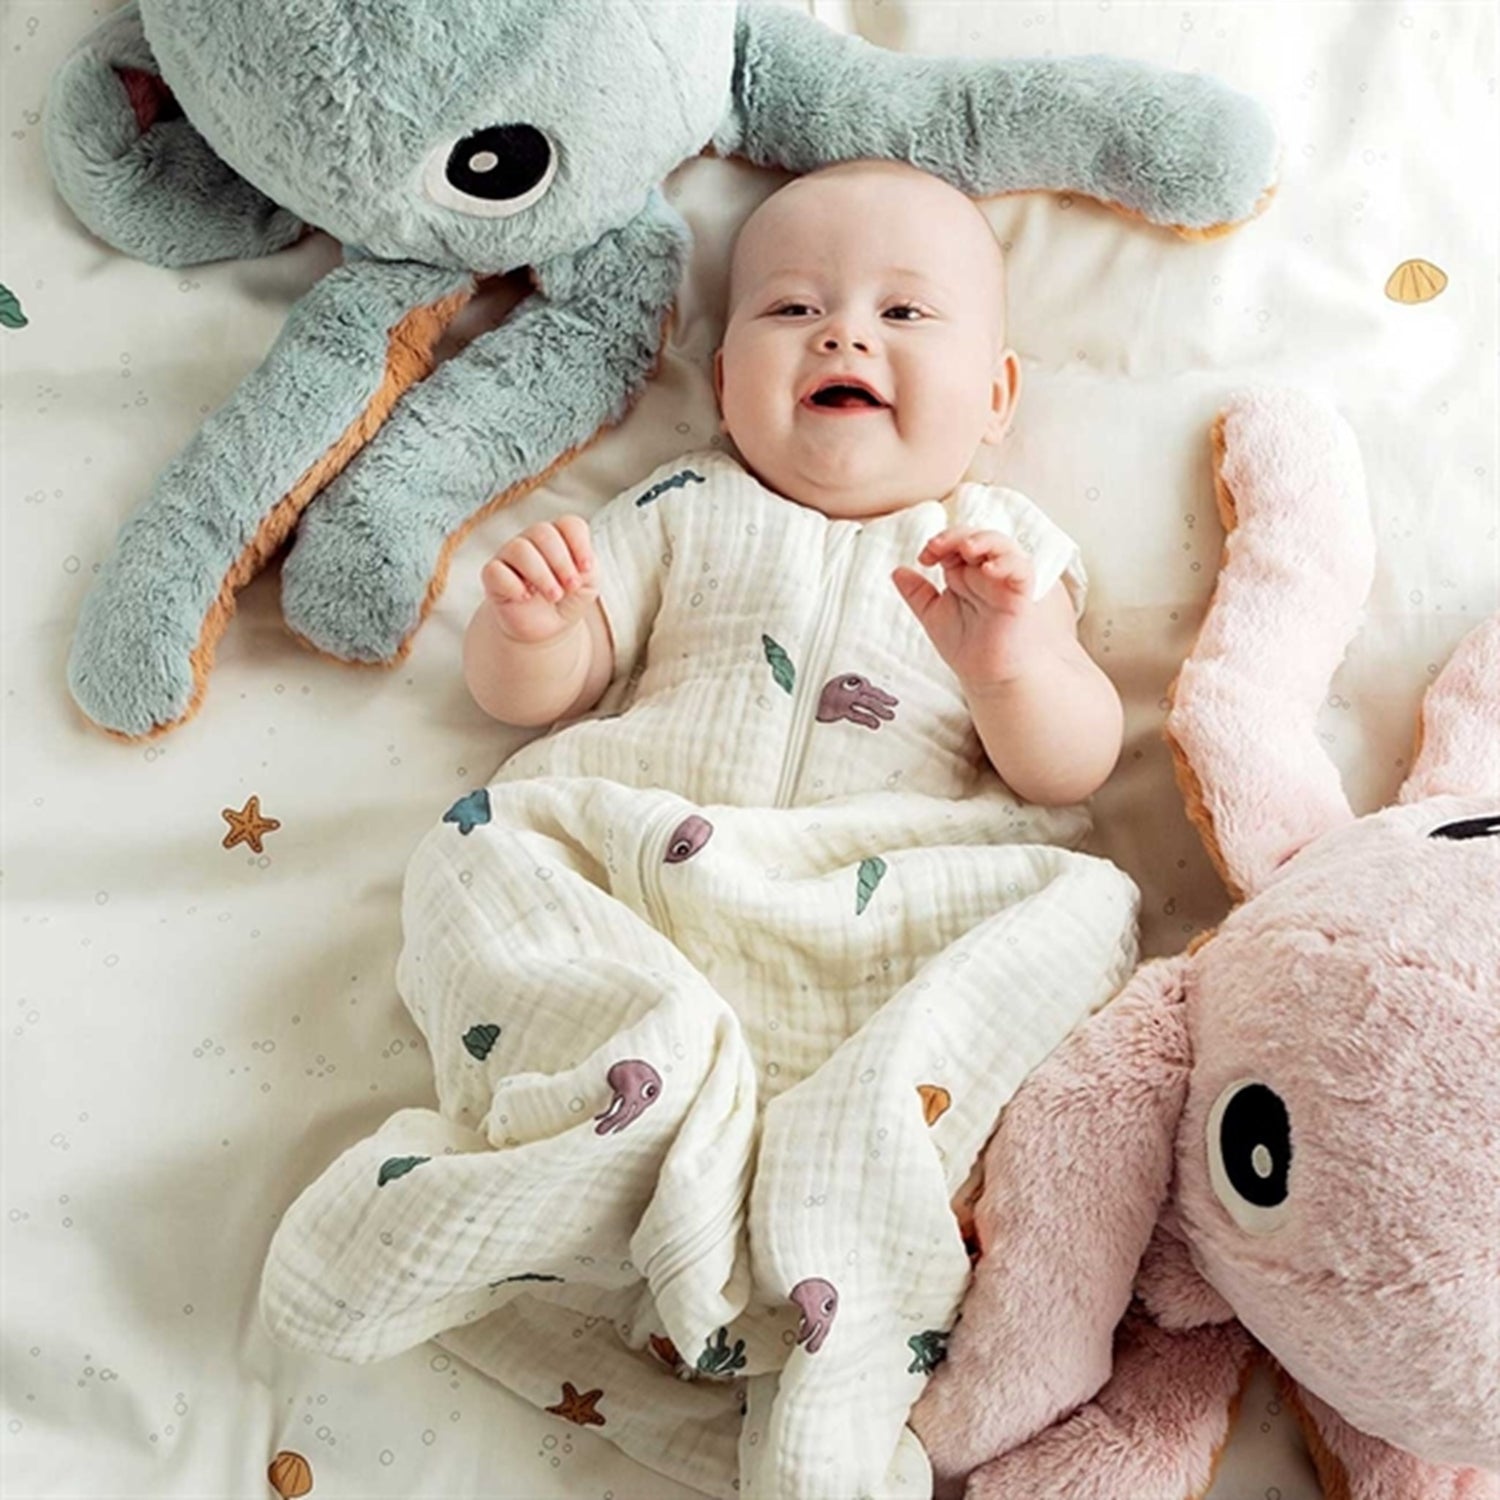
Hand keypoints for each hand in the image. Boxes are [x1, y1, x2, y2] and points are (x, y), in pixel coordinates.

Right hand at [481, 516, 597, 645]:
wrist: (545, 628)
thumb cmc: (566, 599)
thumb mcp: (588, 585)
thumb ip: (589, 569)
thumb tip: (577, 565)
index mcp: (559, 537)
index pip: (568, 524)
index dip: (579, 544)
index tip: (586, 568)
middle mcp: (532, 541)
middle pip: (543, 532)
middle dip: (562, 562)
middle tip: (570, 586)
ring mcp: (510, 555)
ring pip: (520, 549)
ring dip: (542, 575)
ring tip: (553, 595)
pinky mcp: (492, 575)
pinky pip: (495, 571)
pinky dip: (514, 586)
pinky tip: (525, 597)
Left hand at [892, 528, 1046, 687]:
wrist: (986, 675)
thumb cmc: (966, 645)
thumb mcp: (932, 614)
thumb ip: (916, 593)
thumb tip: (897, 571)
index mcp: (964, 572)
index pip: (954, 543)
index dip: (940, 543)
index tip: (924, 557)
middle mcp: (985, 572)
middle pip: (977, 536)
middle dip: (956, 536)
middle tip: (936, 547)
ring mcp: (1004, 581)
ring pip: (1002, 545)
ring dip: (983, 540)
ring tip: (966, 548)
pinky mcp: (1020, 594)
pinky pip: (1021, 569)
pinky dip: (1007, 563)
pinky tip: (989, 569)